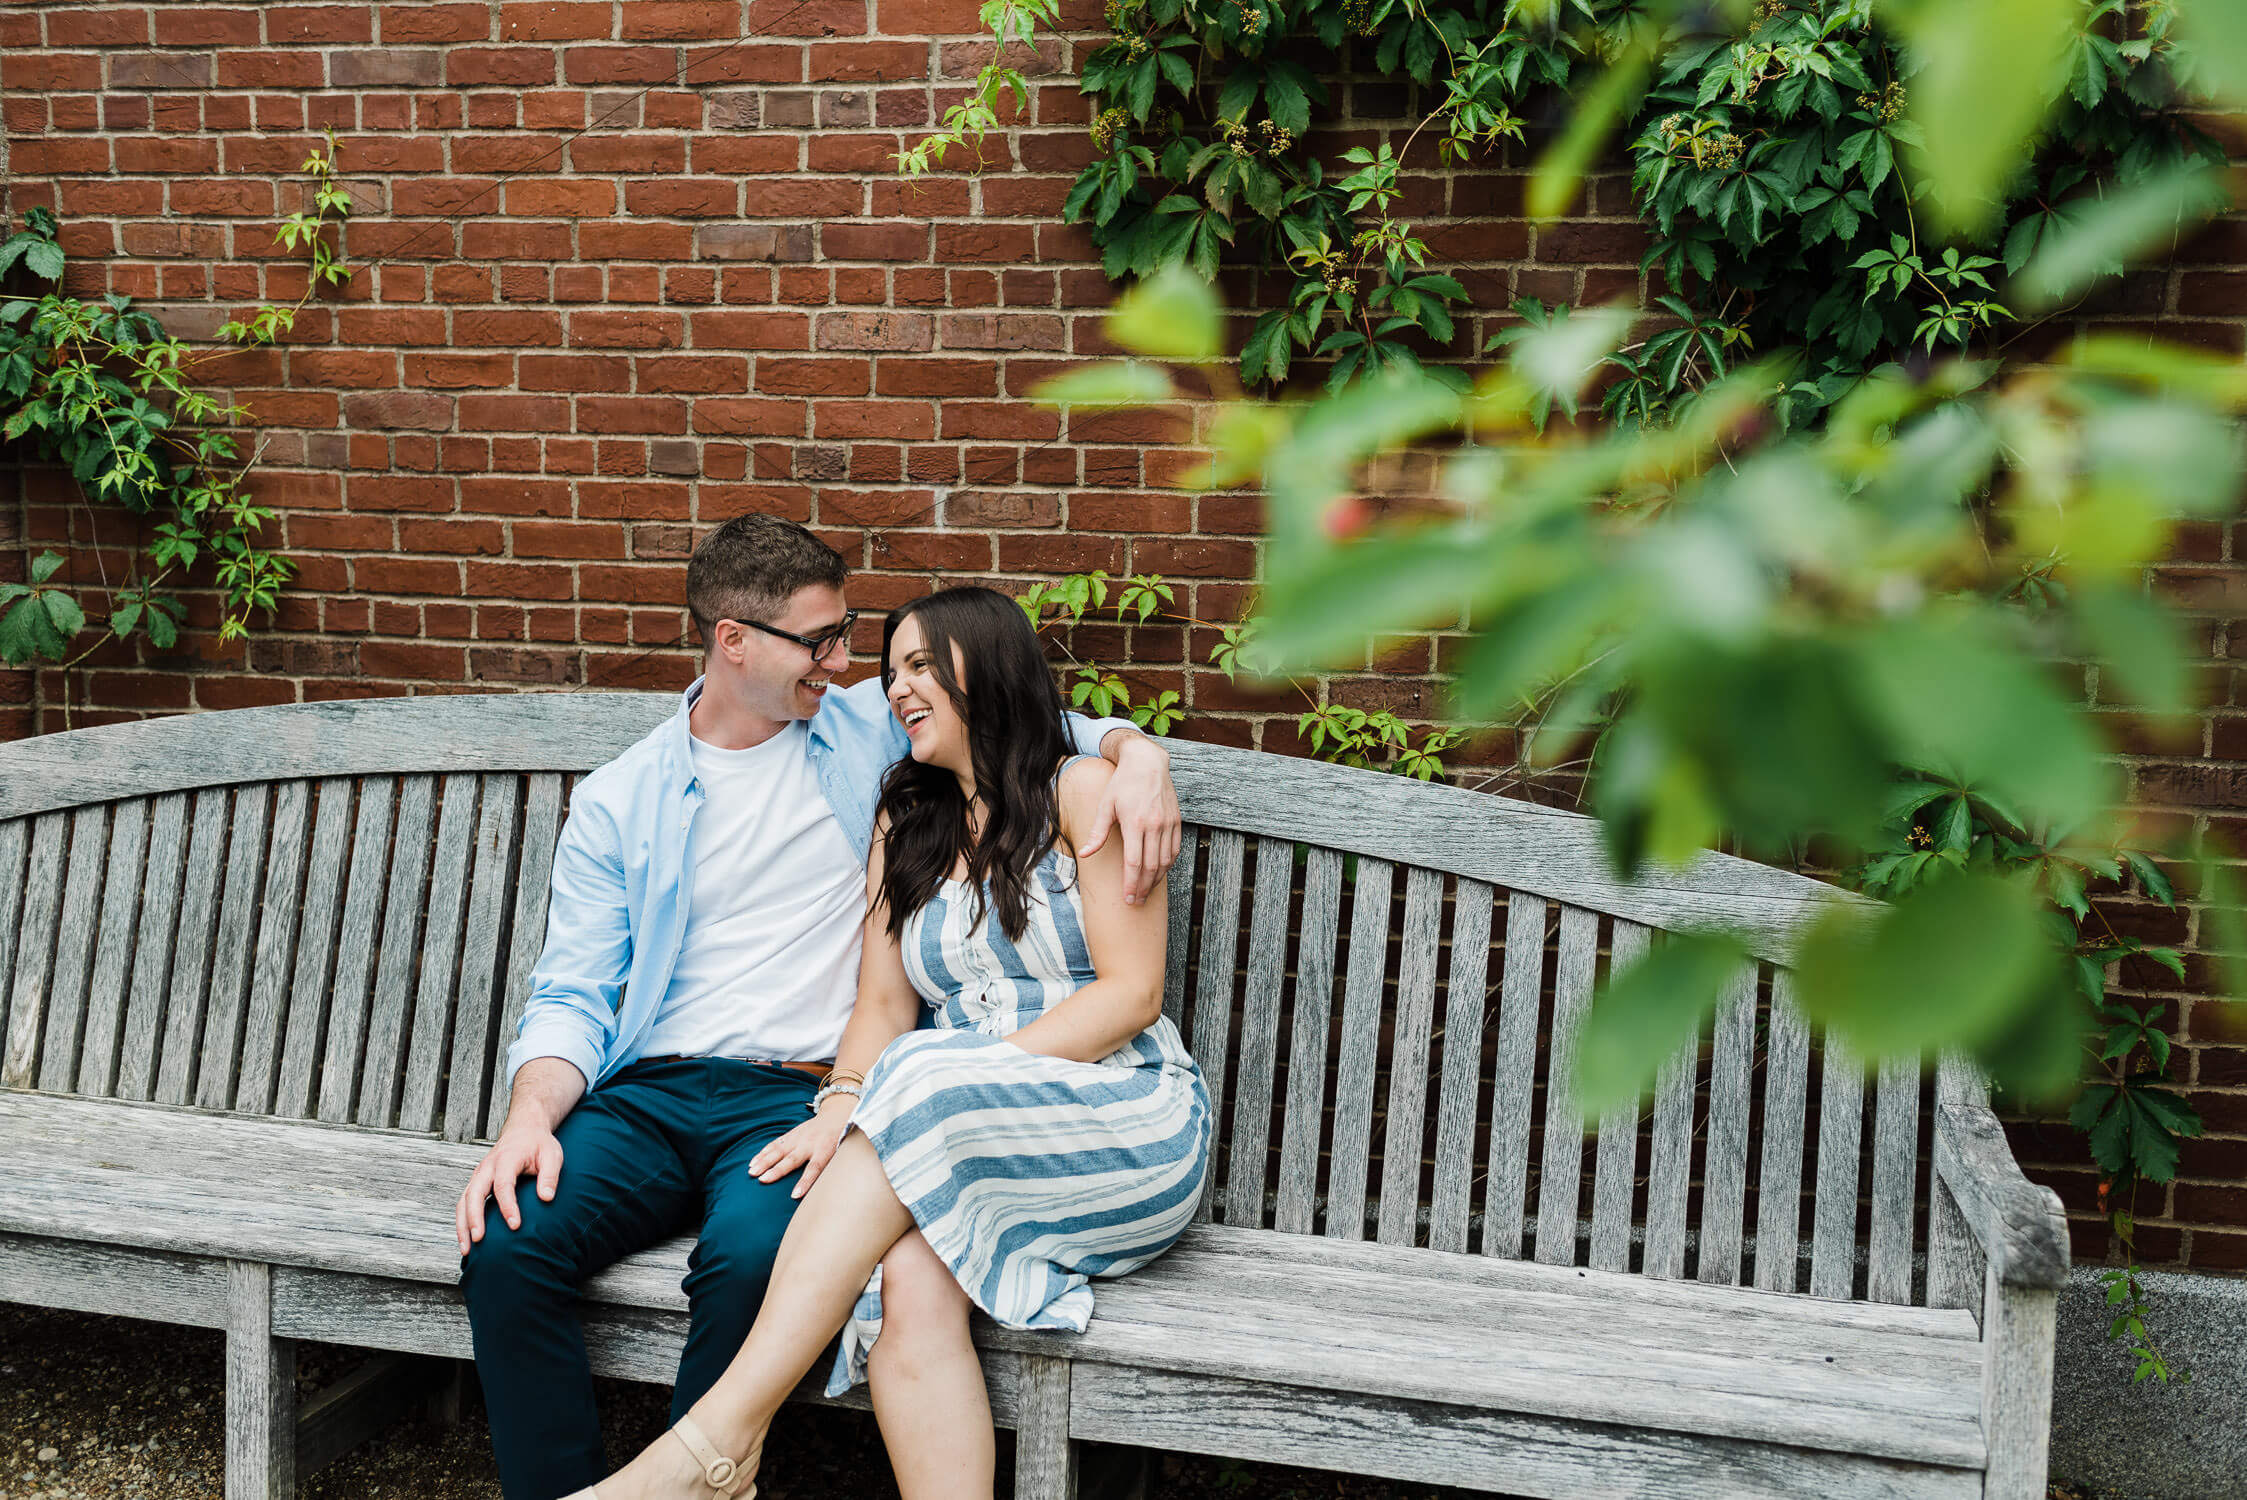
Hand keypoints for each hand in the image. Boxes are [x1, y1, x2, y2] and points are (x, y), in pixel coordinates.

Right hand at [455, 1127, 562, 1252]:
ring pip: (464, 1200)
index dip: (508, 1206)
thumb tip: (546, 1198)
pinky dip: (462, 1221)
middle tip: (478, 1240)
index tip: (515, 1225)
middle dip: (474, 1218)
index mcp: (507, 1159)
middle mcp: (487, 1167)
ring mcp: (479, 1175)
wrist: (524, 1129)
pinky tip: (466, 1239)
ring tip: (466, 1249)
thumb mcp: (552, 1155)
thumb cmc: (539, 1144)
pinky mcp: (477, 1182)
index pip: (503, 1185)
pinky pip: (465, 1203)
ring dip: (463, 1225)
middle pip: (474, 1194)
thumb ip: (550, 1176)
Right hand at [749, 1102, 853, 1198]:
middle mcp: (809, 1143)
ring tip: (752, 1172)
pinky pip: (775, 1144)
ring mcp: (798, 1137)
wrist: (836, 1115)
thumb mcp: (843, 1152)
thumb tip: (831, 1191)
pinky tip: (753, 1162)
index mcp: (825, 1149)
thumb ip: (836, 1168)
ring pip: (779, 1150)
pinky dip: (763, 1153)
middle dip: (777, 1170)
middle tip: (763, 1180)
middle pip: (791, 1160)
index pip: (815, 1168)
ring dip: (764, 1161)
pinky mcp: (791, 1134)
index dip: (805, 1181)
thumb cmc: (841, 1139)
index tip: (795, 1195)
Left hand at [1080, 735, 1180, 904]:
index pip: (1134, 863)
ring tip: (1146, 891)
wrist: (1147, 762)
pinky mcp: (1176, 821)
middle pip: (1151, 866)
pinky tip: (1159, 873)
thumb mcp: (1105, 806)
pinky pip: (1174, 850)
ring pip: (1165, 861)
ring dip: (1156, 880)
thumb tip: (1084, 854)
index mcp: (1134, 823)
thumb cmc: (1122, 784)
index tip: (1127, 898)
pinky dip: (1168, 865)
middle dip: (1144, 887)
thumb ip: (1097, 833)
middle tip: (1137, 901)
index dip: (1131, 883)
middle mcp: (1154, 825)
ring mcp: (1167, 824)